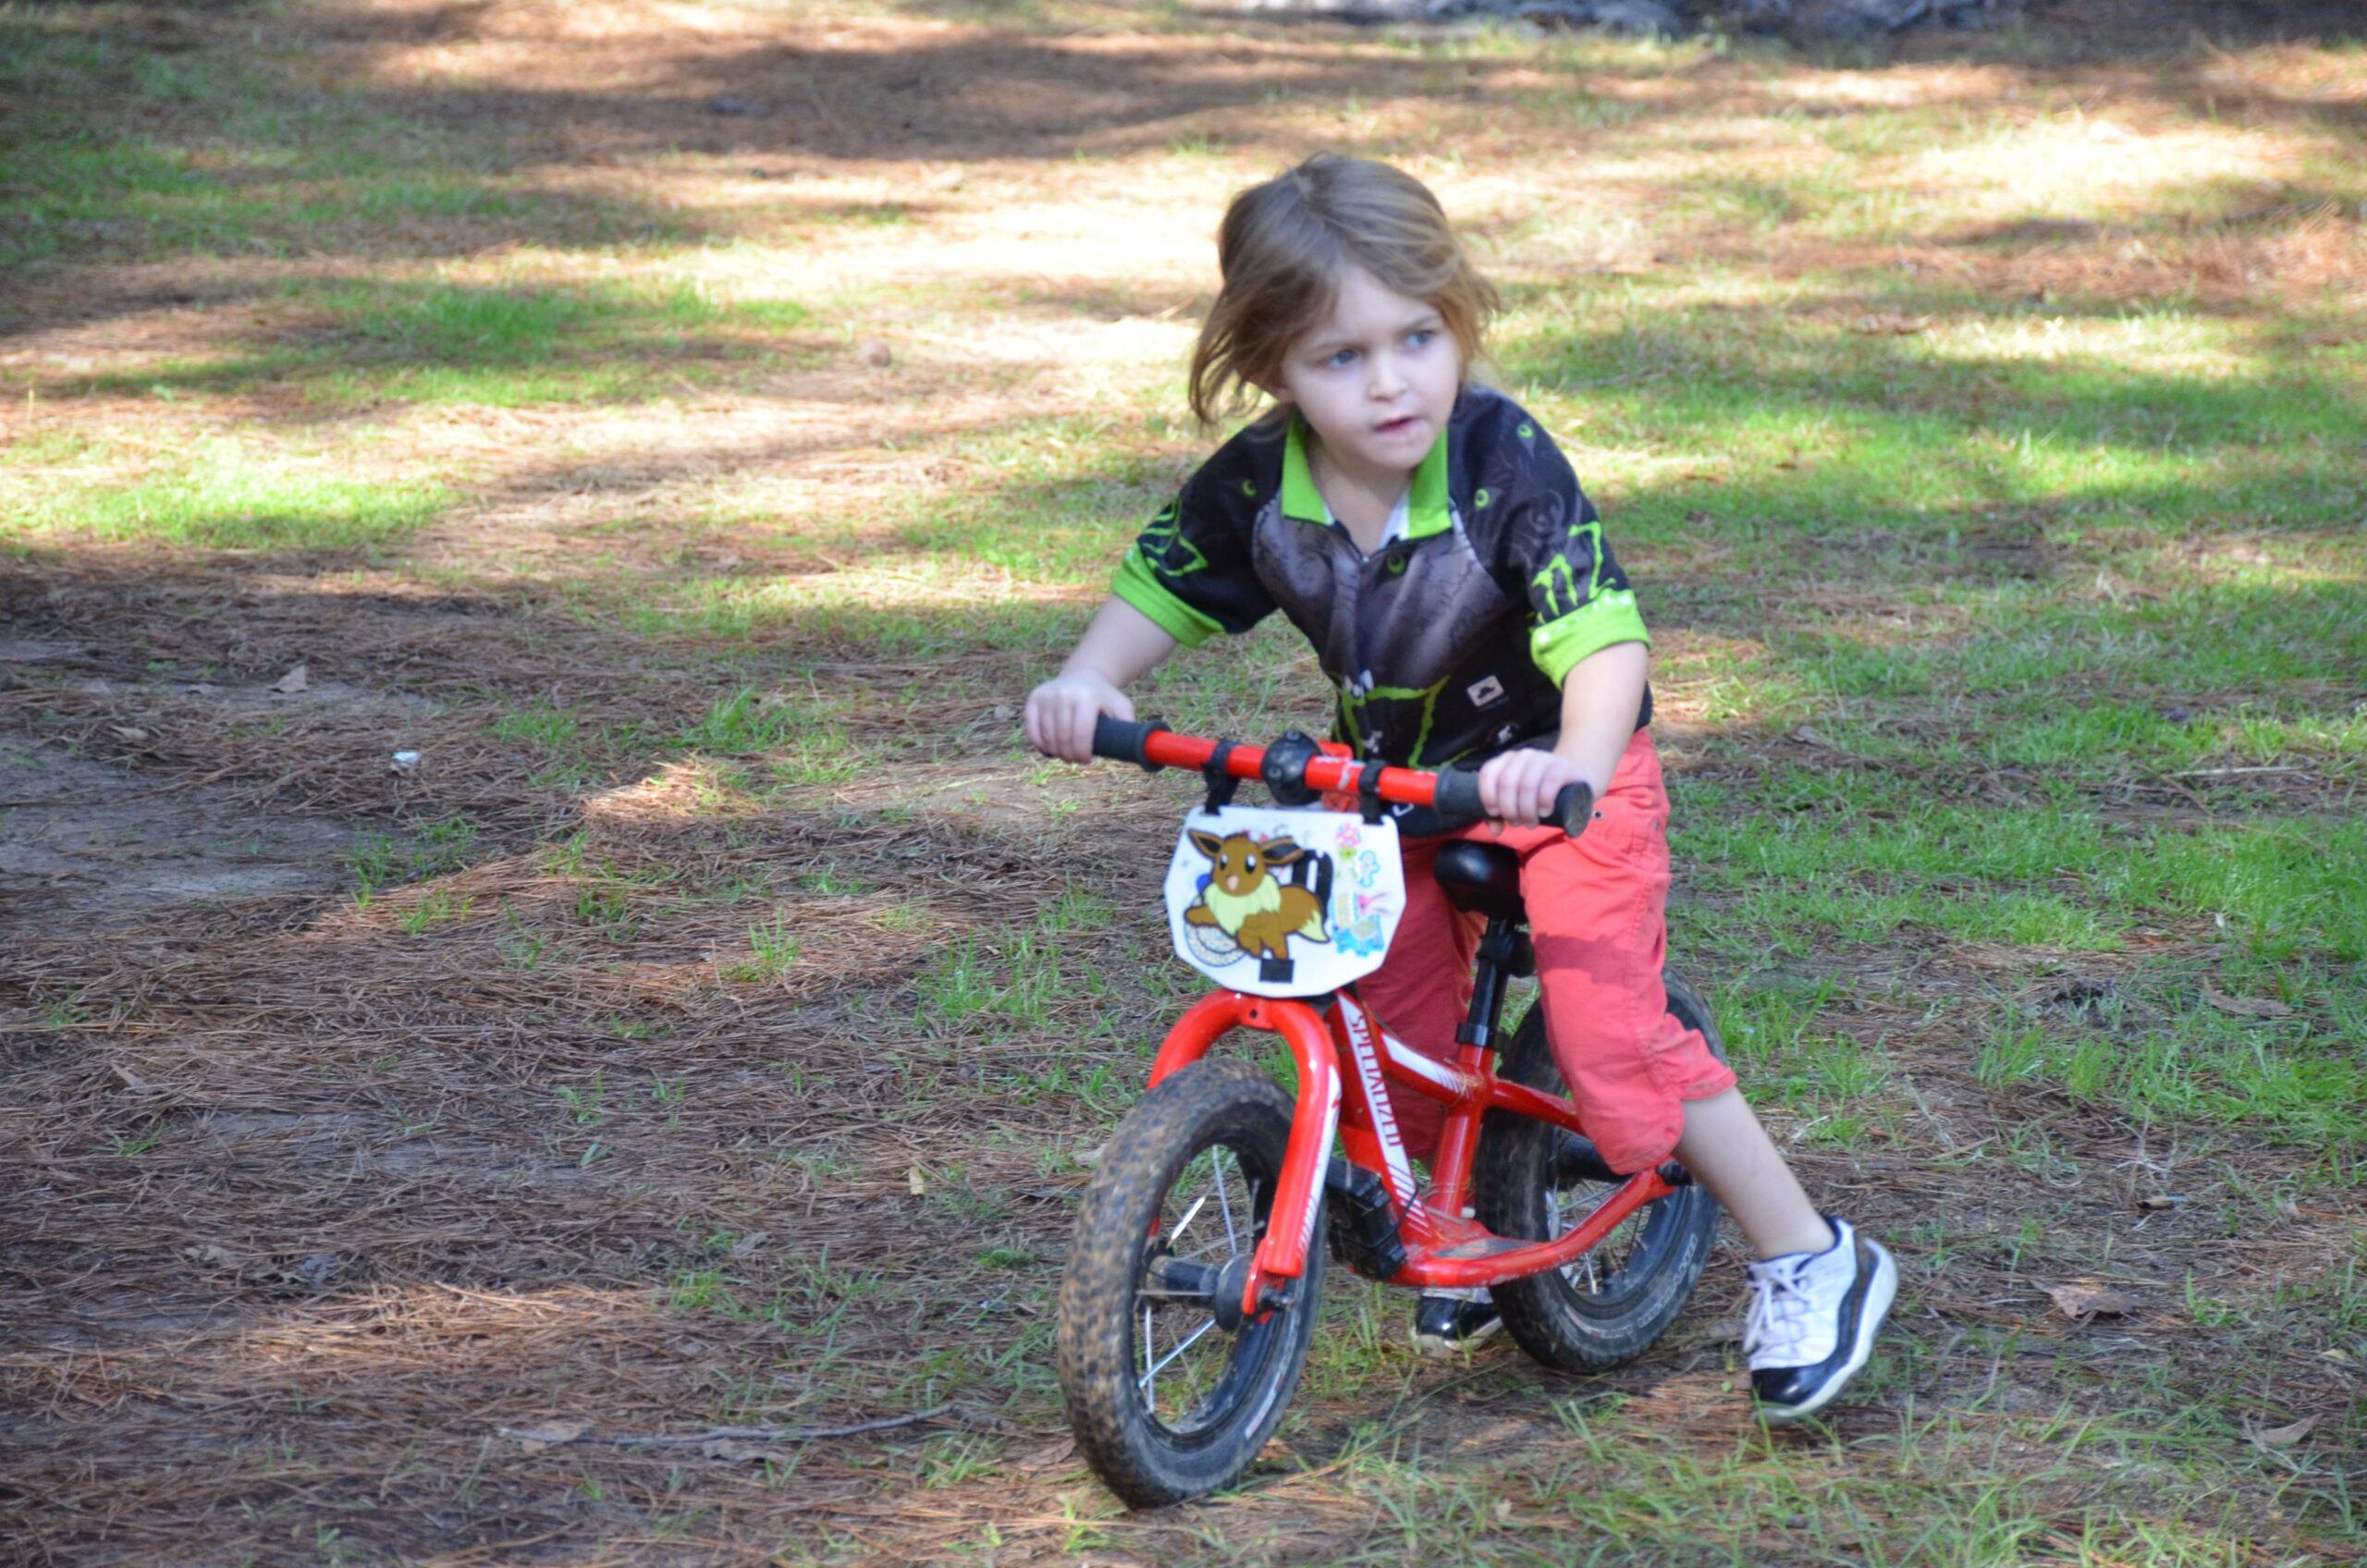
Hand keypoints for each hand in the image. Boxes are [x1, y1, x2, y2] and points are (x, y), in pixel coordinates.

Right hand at [1023, 672, 1132, 763]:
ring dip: (1056, 752)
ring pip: (1047, 737)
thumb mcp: (1122, 706)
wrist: (1084, 676)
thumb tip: (1139, 750)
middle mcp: (1064, 693)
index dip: (1083, 753)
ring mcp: (1047, 695)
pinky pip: (1032, 730)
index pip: (1081, 734)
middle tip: (1076, 760)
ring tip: (1066, 754)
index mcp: (1087, 697)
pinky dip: (1040, 744)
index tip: (1088, 760)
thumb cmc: (1105, 698)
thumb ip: (1129, 725)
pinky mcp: (1034, 698)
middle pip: (1063, 738)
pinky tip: (1049, 749)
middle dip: (1070, 755)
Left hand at [1477, 748, 1592, 826]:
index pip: (1488, 773)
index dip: (1487, 795)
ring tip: (1531, 823)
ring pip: (1527, 784)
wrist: (1571, 782)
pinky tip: (1545, 812)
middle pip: (1507, 783)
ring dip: (1526, 810)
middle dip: (1509, 809)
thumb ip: (1501, 815)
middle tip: (1517, 823)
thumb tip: (1495, 831)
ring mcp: (1543, 758)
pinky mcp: (1562, 766)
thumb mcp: (1517, 802)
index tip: (1495, 813)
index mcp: (1506, 761)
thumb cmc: (1538, 793)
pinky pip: (1550, 781)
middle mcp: (1522, 756)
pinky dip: (1544, 800)